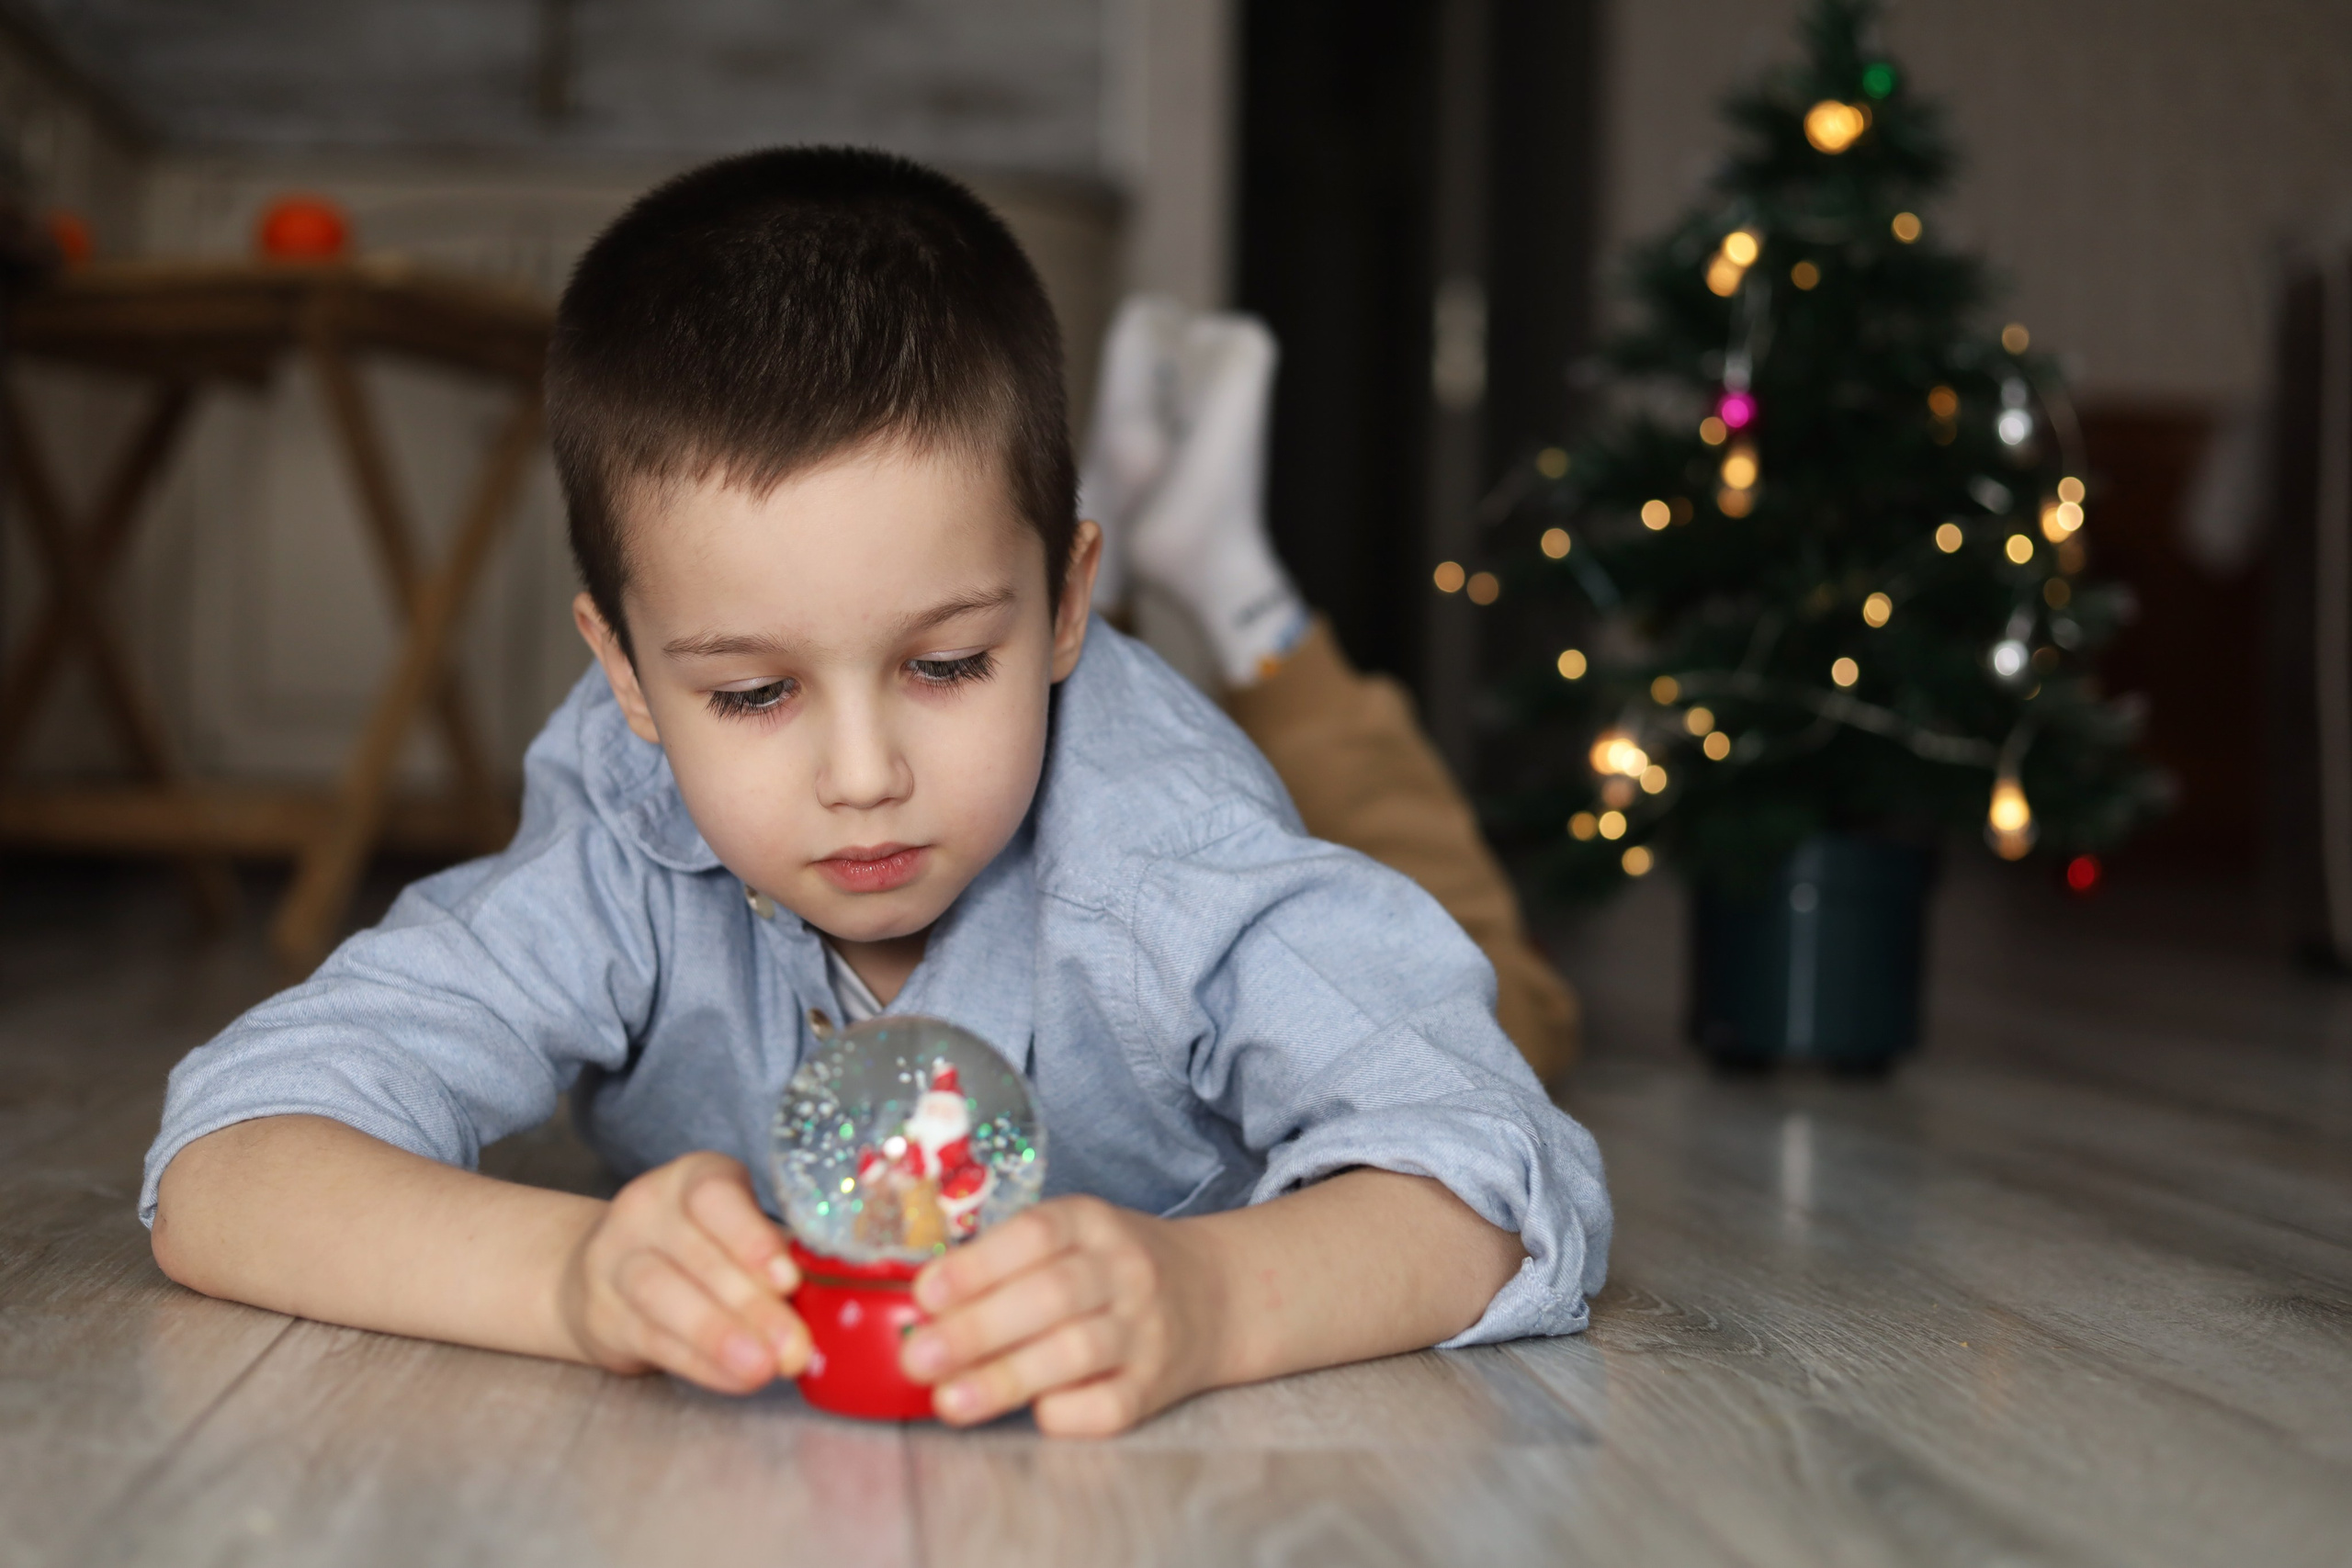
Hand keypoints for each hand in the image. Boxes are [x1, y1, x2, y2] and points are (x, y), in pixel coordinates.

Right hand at [556, 1151, 808, 1393]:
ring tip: (763, 1366)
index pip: (714, 1196)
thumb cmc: (701, 1249)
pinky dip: (701, 1363)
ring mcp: (614, 1260)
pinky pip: (652, 1339)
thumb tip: (830, 1305)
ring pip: (661, 1293)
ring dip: (718, 1334)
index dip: (751, 1238)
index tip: (788, 1279)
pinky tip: (737, 1378)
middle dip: (751, 1303)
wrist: (606, 1271)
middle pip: (695, 1254)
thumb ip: (773, 1260)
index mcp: (691, 1179)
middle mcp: (646, 1211)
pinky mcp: (601, 1314)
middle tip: (794, 1344)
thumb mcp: (735, 1234)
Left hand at [900, 1195, 1225, 1434]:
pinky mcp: (1155, 1387)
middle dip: (977, 1329)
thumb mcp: (1071, 1237)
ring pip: (1075, 1353)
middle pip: (1051, 1297)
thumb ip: (1005, 1261)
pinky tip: (1029, 1414)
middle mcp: (1125, 1271)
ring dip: (1005, 1378)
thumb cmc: (1111, 1268)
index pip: (1037, 1234)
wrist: (1216, 1294)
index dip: (977, 1265)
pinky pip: (1108, 1407)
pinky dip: (1063, 1413)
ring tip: (948, 1400)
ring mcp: (1145, 1330)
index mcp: (1093, 1223)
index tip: (924, 1295)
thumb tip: (921, 1309)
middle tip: (917, 1357)